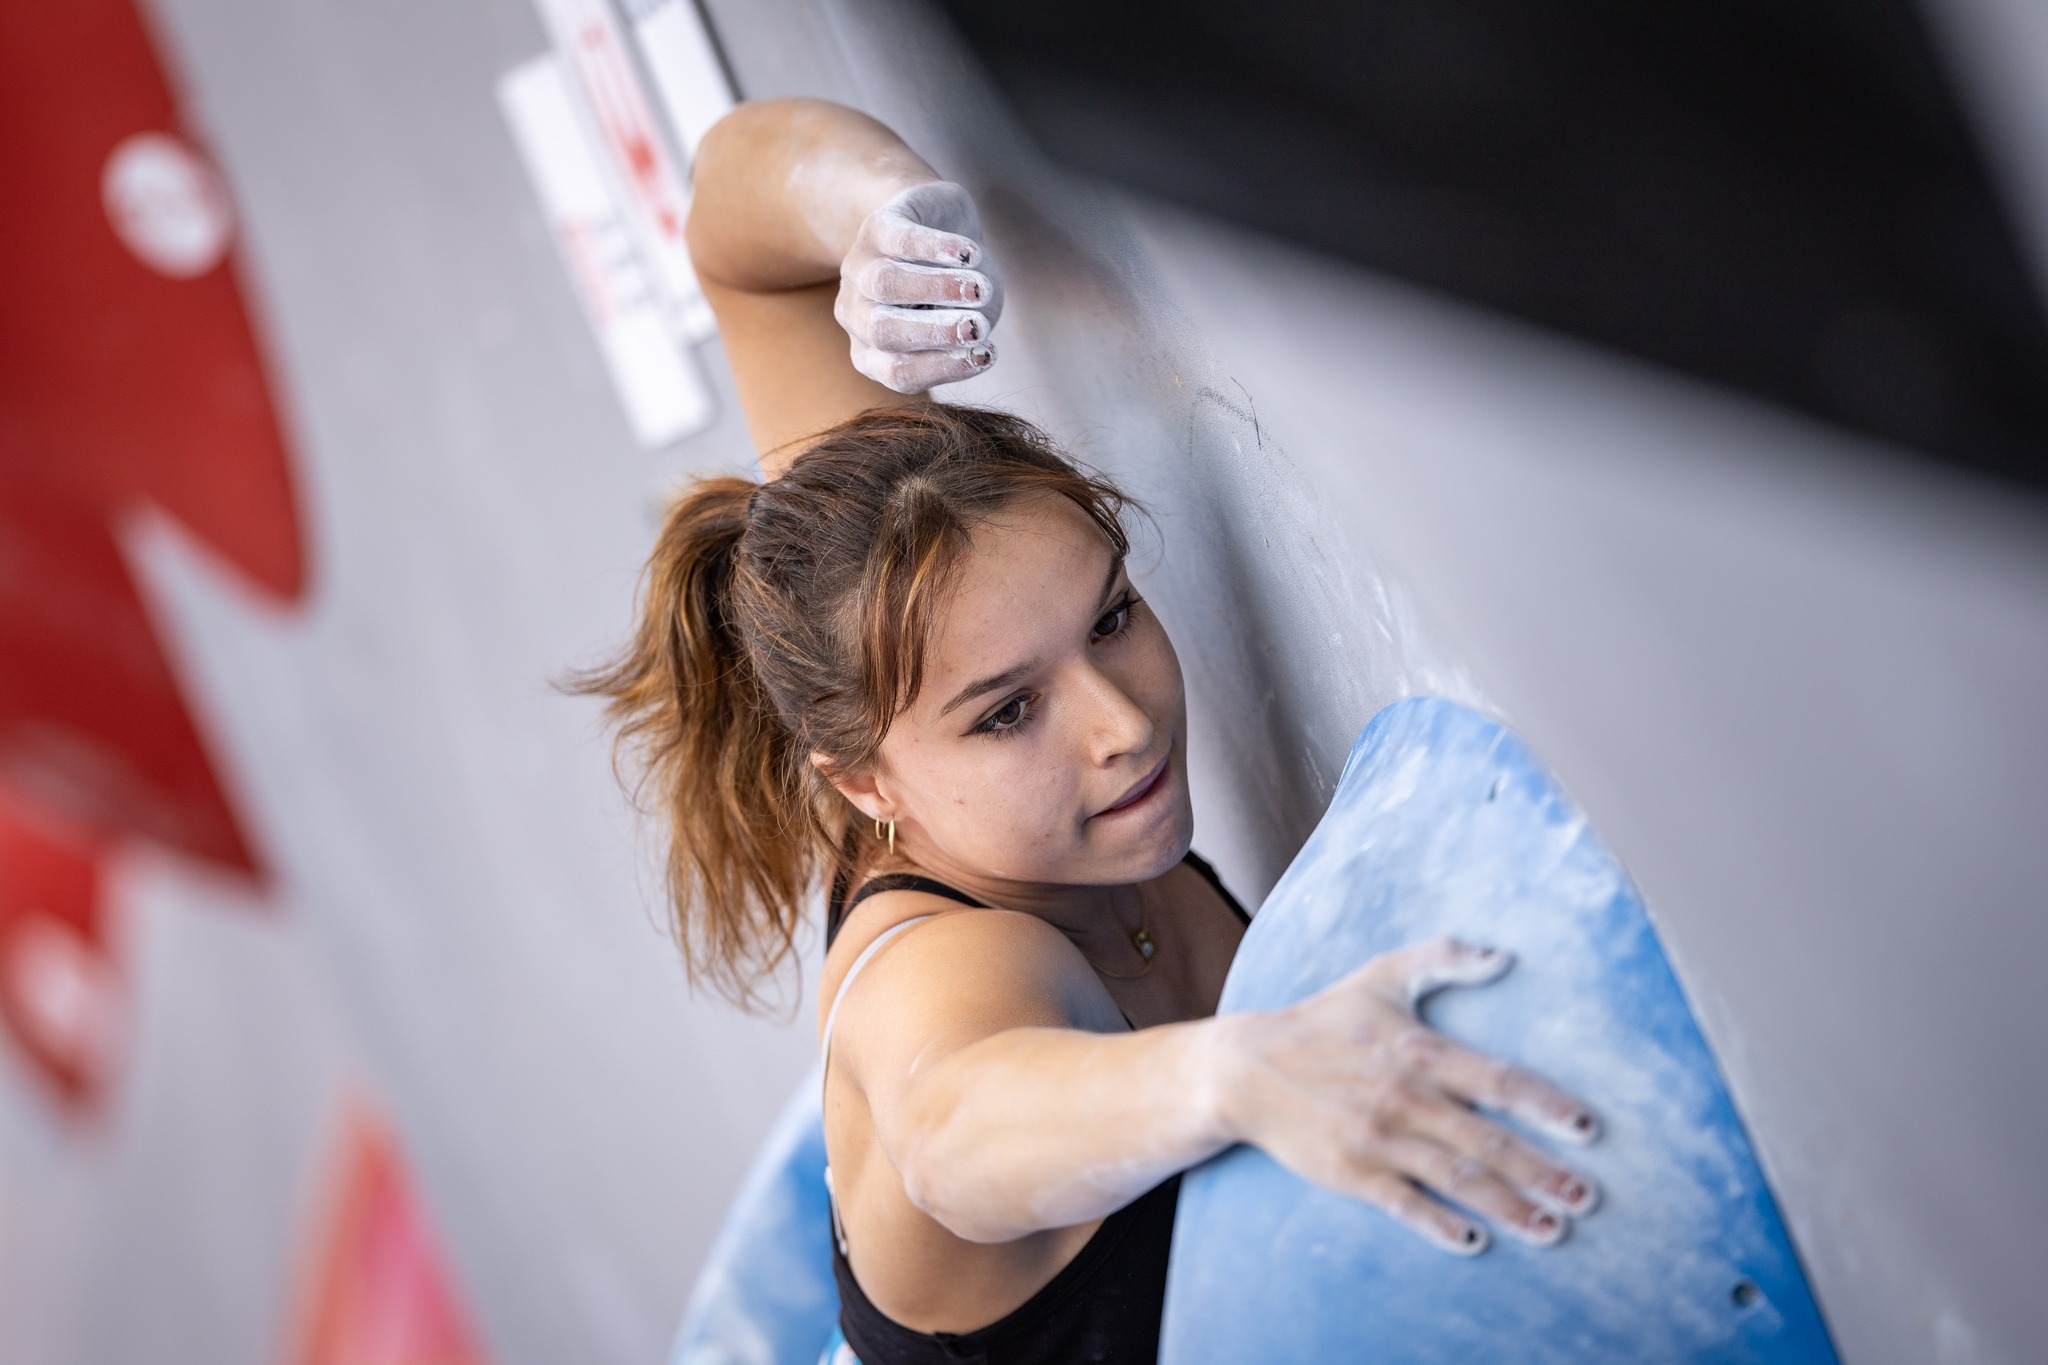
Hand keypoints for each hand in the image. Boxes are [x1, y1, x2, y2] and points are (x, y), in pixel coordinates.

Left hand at [834, 181, 1002, 392]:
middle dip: (935, 332)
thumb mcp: (967, 321)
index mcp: (872, 353)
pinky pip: (900, 239)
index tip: (986, 354)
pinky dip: (937, 248)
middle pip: (884, 331)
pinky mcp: (876, 227)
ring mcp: (858, 269)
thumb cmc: (956, 292)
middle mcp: (855, 315)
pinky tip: (970, 254)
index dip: (943, 367)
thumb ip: (970, 334)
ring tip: (979, 290)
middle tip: (978, 327)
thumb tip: (974, 332)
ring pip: (886, 284)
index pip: (899, 372)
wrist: (940, 227)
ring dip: (937, 289)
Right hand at [1219, 938, 1599, 1254]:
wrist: (1247, 1068)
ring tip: (1550, 1229)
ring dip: (1508, 1207)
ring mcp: (1378, 1139)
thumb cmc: (1323, 1021)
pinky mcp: (1352, 1172)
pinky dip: (1440, 1225)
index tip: (1588, 1128)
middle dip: (1542, 1172)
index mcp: (1419, 1051)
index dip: (1546, 1105)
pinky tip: (1474, 1240)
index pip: (1497, 1080)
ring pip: (1456, 1180)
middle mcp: (1404, 1098)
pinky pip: (1405, 1205)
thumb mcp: (1381, 976)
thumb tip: (1503, 955)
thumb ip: (1443, 958)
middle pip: (1487, 1143)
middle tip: (1586, 1197)